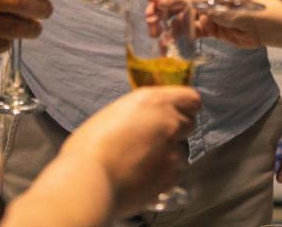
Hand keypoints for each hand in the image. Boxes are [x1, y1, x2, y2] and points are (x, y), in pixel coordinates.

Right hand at [61, 87, 201, 216]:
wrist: (90, 181)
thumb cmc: (90, 145)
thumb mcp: (115, 113)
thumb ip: (140, 114)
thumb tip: (145, 121)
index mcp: (154, 101)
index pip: (191, 98)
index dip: (185, 106)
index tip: (177, 111)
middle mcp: (170, 123)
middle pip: (189, 124)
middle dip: (176, 130)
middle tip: (155, 138)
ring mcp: (173, 152)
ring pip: (182, 151)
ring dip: (169, 154)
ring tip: (145, 161)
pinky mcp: (171, 178)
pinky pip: (175, 173)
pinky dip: (164, 174)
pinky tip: (143, 177)